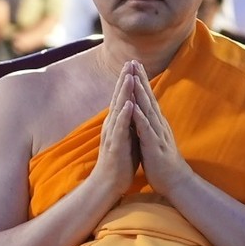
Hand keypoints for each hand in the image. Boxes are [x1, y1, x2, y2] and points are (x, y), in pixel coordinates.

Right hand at [86, 64, 141, 208]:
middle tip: (130, 61)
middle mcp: (112, 125)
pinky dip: (124, 115)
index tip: (134, 64)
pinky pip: (120, 128)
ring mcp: (112, 135)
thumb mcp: (126, 137)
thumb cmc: (120, 162)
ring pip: (118, 109)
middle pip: (118, 98)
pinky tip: (128, 104)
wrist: (109, 184)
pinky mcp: (115, 146)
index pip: (122, 98)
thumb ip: (129, 123)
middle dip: (125, 79)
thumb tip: (134, 109)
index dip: (127, 81)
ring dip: (123, 92)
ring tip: (129, 76)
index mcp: (117, 123)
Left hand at [123, 64, 192, 197]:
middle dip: (140, 80)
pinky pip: (146, 130)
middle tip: (134, 61)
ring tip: (133, 77)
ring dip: (141, 94)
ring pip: (148, 110)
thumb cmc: (162, 161)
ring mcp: (157, 134)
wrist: (175, 181)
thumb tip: (145, 113)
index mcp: (156, 123)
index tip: (134, 65)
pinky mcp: (154, 146)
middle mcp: (158, 125)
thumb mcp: (154, 138)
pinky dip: (140, 118)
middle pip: (148, 98)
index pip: (148, 98)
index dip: (141, 81)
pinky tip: (135, 107)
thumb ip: (150, 125)